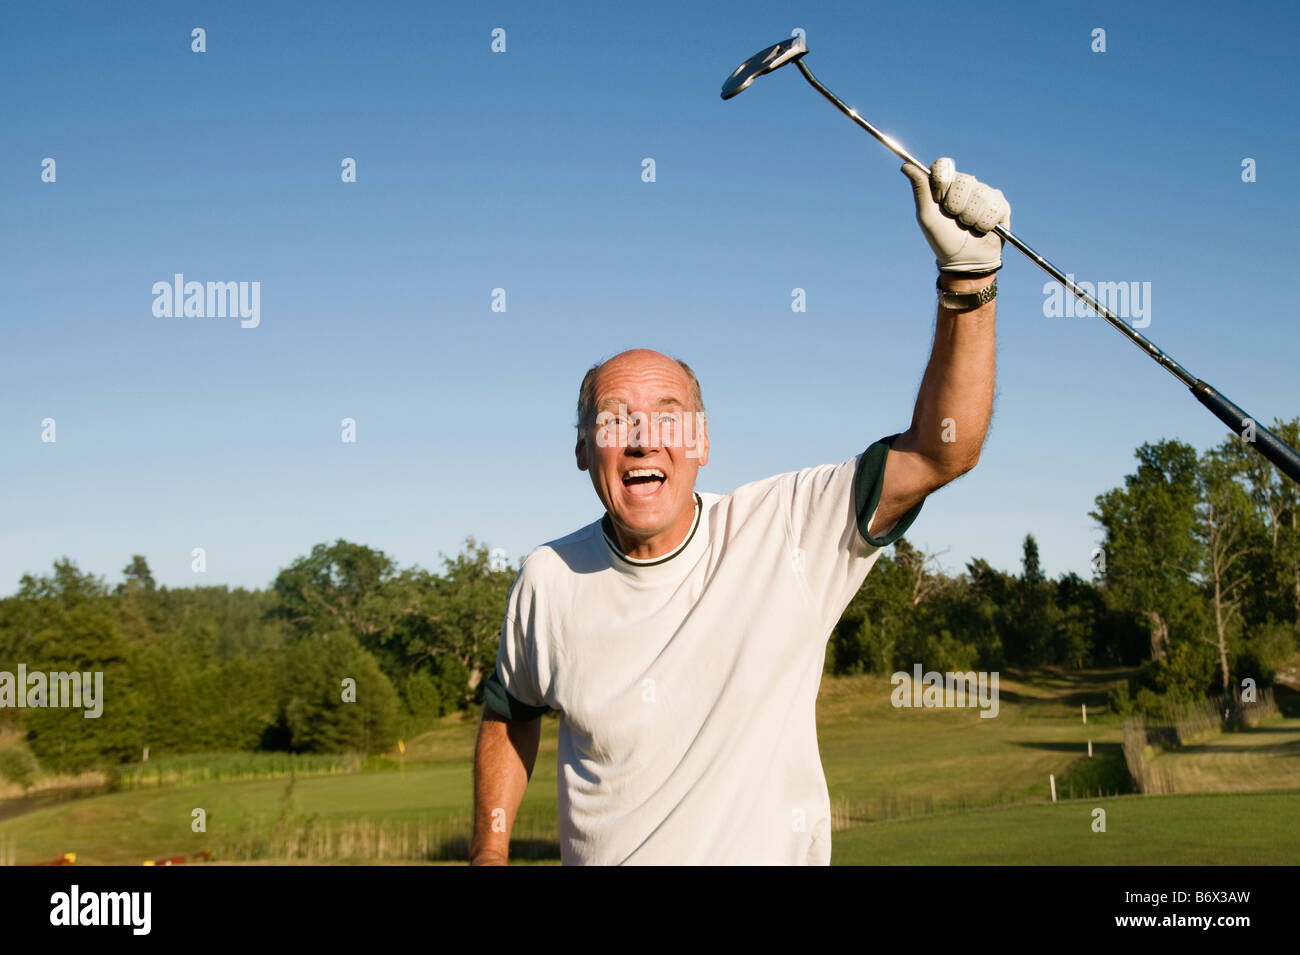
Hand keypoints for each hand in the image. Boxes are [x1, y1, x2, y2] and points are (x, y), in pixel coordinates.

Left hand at [902, 158, 1008, 273]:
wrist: (964, 261)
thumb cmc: (942, 238)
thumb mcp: (926, 215)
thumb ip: (920, 189)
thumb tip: (906, 166)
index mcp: (946, 184)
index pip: (943, 165)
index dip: (942, 183)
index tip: (939, 200)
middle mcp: (966, 185)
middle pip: (964, 180)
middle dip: (956, 205)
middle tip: (954, 219)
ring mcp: (985, 193)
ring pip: (980, 195)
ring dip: (971, 217)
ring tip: (968, 226)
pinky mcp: (1001, 204)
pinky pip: (994, 207)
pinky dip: (985, 223)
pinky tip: (982, 229)